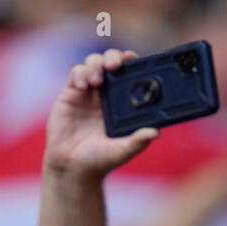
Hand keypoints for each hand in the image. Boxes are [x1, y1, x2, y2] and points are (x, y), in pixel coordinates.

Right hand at [44, 49, 158, 179]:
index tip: (132, 59)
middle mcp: (105, 93)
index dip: (131, 62)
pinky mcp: (70, 94)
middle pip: (110, 62)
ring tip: (97, 81)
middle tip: (115, 65)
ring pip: (93, 63)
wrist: (71, 168)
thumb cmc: (99, 160)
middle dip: (113, 57)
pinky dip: (80, 74)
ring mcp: (87, 92)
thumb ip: (138, 141)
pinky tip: (83, 86)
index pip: (128, 73)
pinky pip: (76, 74)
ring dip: (96, 65)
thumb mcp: (121, 151)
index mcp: (121, 102)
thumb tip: (156, 132)